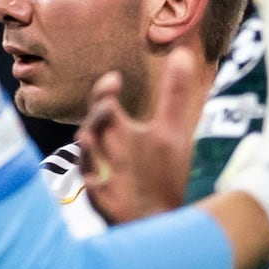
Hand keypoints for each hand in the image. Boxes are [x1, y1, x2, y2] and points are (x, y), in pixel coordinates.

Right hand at [75, 37, 209, 224]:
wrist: (161, 215)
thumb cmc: (162, 172)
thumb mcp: (172, 130)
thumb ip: (175, 94)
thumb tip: (183, 53)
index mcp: (119, 131)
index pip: (104, 105)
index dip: (104, 92)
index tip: (115, 79)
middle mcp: (105, 150)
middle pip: (91, 126)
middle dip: (96, 115)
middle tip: (108, 102)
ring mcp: (101, 174)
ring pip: (85, 157)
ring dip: (87, 146)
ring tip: (89, 137)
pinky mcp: (102, 199)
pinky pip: (92, 191)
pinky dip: (93, 184)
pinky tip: (95, 181)